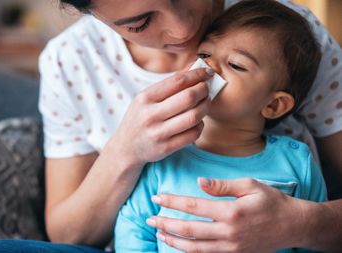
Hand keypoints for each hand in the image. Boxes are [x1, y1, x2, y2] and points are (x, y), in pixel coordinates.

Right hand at [108, 68, 213, 168]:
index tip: (207, 72)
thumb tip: (194, 68)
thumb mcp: (146, 98)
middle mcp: (150, 115)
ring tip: (205, 103)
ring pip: (193, 116)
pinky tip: (198, 121)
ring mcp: (158, 133)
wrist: (126, 147)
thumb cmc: (139, 118)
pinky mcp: (166, 148)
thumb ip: (168, 85)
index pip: (177, 81)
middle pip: (188, 97)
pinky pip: (192, 134)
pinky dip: (200, 125)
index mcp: (145, 98)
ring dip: (205, 107)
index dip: (197, 75)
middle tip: (207, 88)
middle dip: (204, 90)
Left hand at [147, 178, 306, 252]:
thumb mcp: (249, 185)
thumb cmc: (271, 201)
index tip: (157, 197)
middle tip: (149, 218)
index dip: (172, 201)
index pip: (193, 206)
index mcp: (231, 211)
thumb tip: (198, 182)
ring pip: (194, 247)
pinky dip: (189, 251)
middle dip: (166, 223)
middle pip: (189, 229)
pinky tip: (178, 244)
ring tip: (158, 232)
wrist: (292, 225)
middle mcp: (228, 232)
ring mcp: (231, 246)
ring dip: (173, 240)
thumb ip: (222, 185)